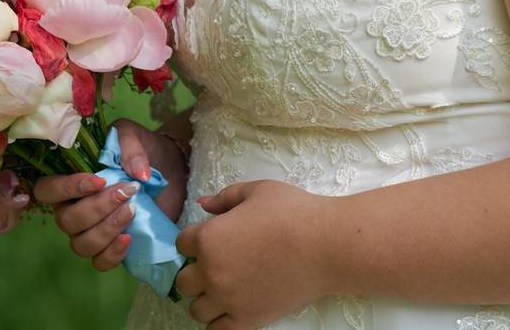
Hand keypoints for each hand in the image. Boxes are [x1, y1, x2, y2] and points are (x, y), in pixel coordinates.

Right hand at [34, 118, 189, 271]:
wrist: (172, 169)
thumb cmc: (144, 151)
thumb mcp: (134, 136)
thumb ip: (129, 146)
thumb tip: (137, 173)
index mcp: (70, 181)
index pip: (48, 190)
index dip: (68, 188)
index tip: (99, 181)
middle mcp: (73, 209)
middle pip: (67, 221)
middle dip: (97, 208)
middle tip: (128, 192)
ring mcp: (91, 231)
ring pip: (81, 244)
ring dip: (106, 229)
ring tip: (132, 211)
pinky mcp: (112, 247)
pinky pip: (100, 262)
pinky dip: (112, 254)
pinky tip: (128, 238)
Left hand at [175, 180, 337, 329]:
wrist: (326, 245)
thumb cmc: (293, 212)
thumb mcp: (258, 191)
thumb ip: (226, 197)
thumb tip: (203, 204)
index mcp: (210, 238)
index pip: (182, 243)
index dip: (196, 238)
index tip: (212, 237)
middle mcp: (212, 272)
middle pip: (184, 281)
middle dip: (197, 270)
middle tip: (218, 263)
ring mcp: (228, 299)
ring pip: (196, 309)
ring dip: (206, 298)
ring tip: (225, 288)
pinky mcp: (248, 319)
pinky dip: (219, 321)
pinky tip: (232, 307)